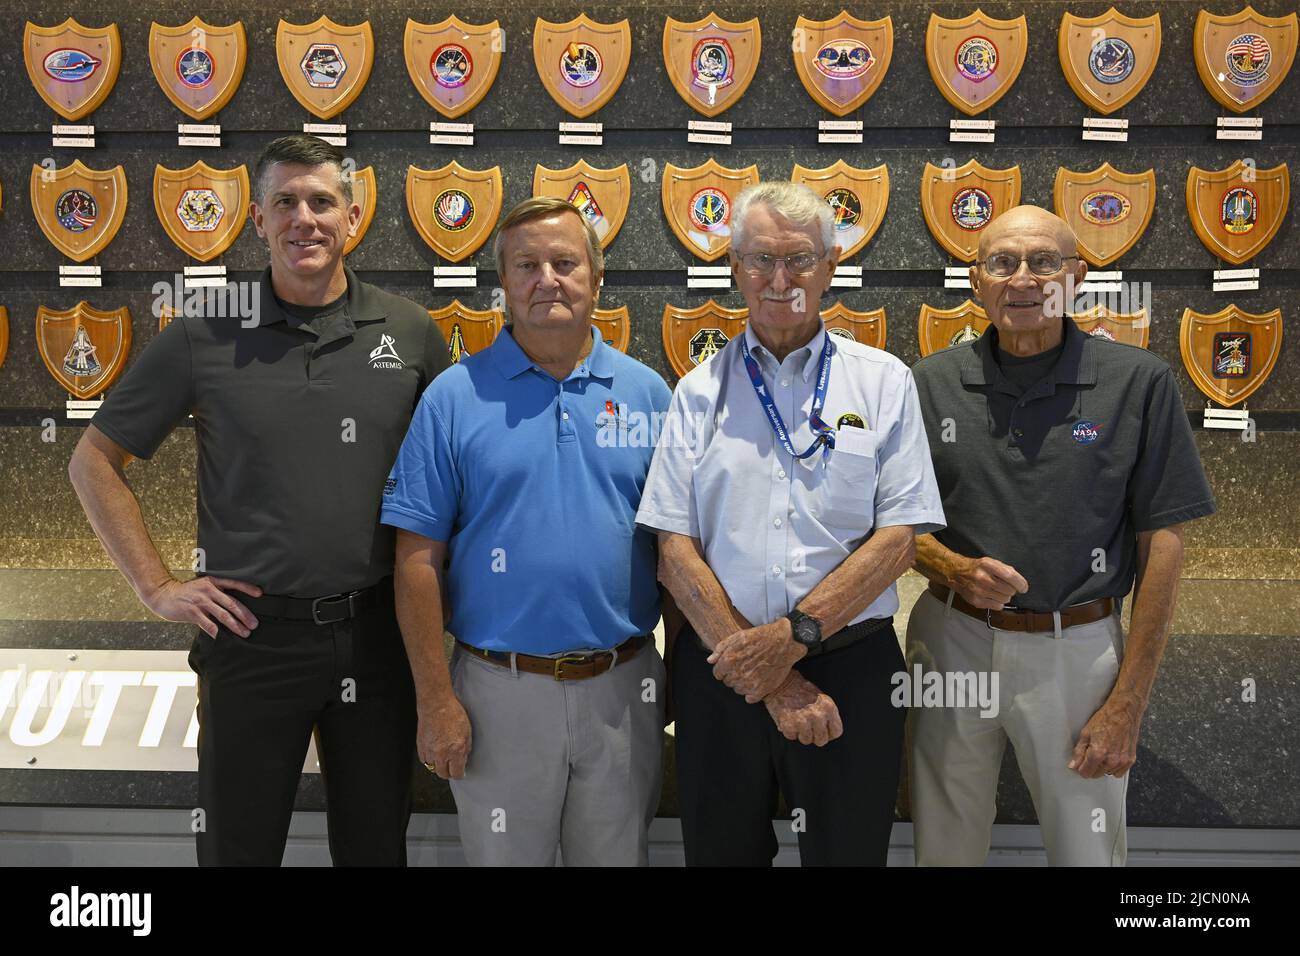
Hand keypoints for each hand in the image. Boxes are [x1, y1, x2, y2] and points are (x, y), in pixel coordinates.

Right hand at [143, 576, 261, 637]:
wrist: (163, 595)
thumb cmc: (186, 593)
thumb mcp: (202, 587)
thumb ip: (216, 593)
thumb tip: (234, 606)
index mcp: (213, 582)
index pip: (234, 584)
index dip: (248, 588)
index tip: (260, 594)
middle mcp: (208, 590)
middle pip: (232, 603)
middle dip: (245, 615)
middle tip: (254, 624)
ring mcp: (200, 601)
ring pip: (223, 615)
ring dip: (236, 625)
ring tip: (245, 633)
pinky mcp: (192, 612)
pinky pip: (208, 624)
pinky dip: (216, 632)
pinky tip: (223, 638)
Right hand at [418, 693, 472, 779]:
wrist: (436, 704)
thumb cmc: (453, 713)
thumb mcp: (467, 731)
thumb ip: (465, 749)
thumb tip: (463, 760)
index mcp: (456, 750)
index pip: (457, 773)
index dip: (459, 774)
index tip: (460, 772)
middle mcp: (441, 753)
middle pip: (443, 774)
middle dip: (448, 772)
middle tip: (451, 766)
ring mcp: (429, 751)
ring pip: (432, 768)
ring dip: (438, 765)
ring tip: (442, 756)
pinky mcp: (420, 746)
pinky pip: (424, 760)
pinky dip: (429, 758)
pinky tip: (434, 751)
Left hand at [708, 619, 804, 701]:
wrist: (784, 642)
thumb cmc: (760, 637)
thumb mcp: (737, 636)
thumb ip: (720, 649)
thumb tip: (710, 660)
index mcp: (729, 661)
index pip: (717, 674)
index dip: (723, 669)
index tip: (731, 666)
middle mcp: (737, 674)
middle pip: (727, 682)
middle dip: (733, 675)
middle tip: (744, 667)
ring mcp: (749, 684)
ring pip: (738, 690)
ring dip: (742, 683)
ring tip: (752, 672)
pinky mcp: (761, 690)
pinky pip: (749, 699)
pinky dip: (751, 693)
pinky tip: (757, 682)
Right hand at [764, 672, 842, 746]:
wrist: (781, 681)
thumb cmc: (802, 690)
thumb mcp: (821, 699)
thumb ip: (827, 716)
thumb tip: (828, 735)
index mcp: (829, 708)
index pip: (836, 732)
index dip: (829, 733)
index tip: (821, 729)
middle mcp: (818, 715)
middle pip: (822, 740)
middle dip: (814, 736)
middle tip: (807, 726)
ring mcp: (803, 721)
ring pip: (806, 740)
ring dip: (800, 733)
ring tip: (796, 719)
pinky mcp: (789, 725)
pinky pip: (792, 737)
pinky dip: (788, 730)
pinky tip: (788, 719)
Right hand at [951, 556, 1028, 609]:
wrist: (956, 573)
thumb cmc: (977, 568)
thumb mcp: (991, 562)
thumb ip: (1006, 570)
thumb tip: (1020, 583)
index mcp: (988, 565)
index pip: (1010, 576)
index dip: (1020, 584)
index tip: (1023, 588)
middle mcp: (982, 578)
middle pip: (1009, 590)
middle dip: (1011, 590)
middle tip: (1005, 587)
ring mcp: (979, 591)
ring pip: (1005, 599)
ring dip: (1005, 596)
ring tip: (997, 591)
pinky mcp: (976, 601)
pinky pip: (998, 606)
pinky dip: (998, 603)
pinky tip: (992, 596)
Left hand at [1068, 694, 1142, 777]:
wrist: (1124, 712)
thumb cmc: (1105, 719)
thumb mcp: (1086, 733)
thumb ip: (1079, 752)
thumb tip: (1074, 765)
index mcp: (1098, 754)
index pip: (1085, 773)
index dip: (1081, 768)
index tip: (1081, 762)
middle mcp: (1111, 760)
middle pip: (1096, 774)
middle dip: (1091, 767)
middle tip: (1092, 752)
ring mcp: (1122, 761)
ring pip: (1107, 773)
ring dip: (1103, 767)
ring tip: (1103, 751)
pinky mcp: (1130, 760)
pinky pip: (1119, 772)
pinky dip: (1114, 767)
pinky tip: (1112, 755)